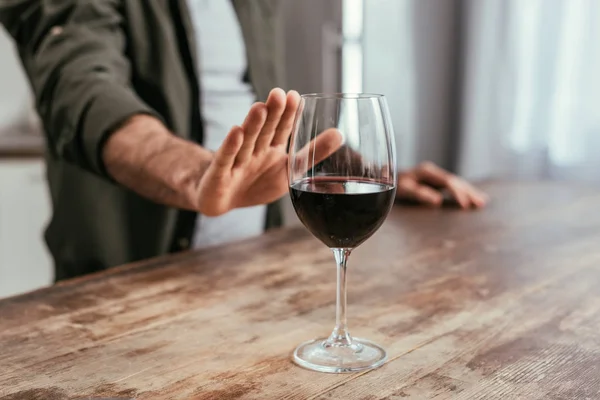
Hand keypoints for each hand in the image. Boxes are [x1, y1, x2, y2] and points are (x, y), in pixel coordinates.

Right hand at [195, 88, 342, 215]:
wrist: (222, 201)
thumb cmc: (257, 183)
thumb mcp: (288, 172)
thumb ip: (312, 154)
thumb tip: (340, 134)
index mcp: (272, 149)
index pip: (282, 129)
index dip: (287, 114)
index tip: (294, 96)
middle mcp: (254, 151)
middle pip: (264, 131)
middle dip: (271, 114)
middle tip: (279, 94)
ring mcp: (236, 162)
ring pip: (246, 142)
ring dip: (252, 125)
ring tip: (259, 108)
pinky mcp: (220, 176)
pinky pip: (226, 160)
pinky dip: (231, 147)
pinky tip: (236, 132)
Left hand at [397, 162, 487, 208]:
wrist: (385, 176)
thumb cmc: (394, 185)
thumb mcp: (404, 189)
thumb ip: (419, 194)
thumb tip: (437, 200)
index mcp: (426, 171)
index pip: (447, 181)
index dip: (457, 193)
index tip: (465, 205)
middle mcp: (433, 171)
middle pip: (455, 181)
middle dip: (468, 192)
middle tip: (480, 204)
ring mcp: (435, 176)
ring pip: (457, 183)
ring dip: (470, 192)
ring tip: (482, 202)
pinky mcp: (436, 182)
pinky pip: (453, 186)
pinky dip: (464, 192)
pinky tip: (474, 198)